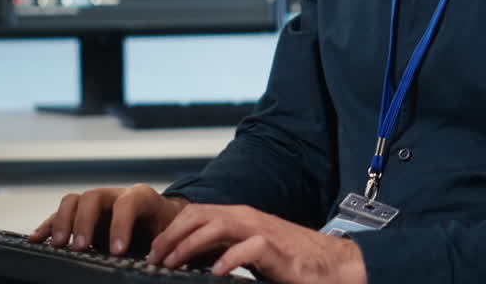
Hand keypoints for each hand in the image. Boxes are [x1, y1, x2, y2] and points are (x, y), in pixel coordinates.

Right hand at [26, 184, 187, 255]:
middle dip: (84, 222)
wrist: (161, 219)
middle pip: (93, 197)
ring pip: (73, 201)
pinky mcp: (82, 214)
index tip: (117, 251)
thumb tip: (155, 258)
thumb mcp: (169, 232)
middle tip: (81, 247)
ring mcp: (96, 203)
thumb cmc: (164, 225)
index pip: (127, 203)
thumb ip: (159, 243)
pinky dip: (48, 226)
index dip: (120, 226)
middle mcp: (115, 195)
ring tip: (59, 245)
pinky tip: (37, 239)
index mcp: (141, 196)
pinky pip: (60, 215)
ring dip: (63, 222)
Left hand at [147, 204, 366, 283]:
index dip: (172, 230)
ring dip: (191, 245)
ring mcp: (262, 231)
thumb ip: (225, 250)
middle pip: (201, 215)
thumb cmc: (290, 259)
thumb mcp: (249, 251)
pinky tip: (216, 272)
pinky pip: (248, 248)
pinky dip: (229, 259)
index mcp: (239, 218)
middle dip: (173, 235)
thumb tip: (194, 261)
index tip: (154, 251)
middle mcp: (248, 218)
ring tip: (174, 263)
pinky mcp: (276, 249)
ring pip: (219, 226)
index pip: (197, 213)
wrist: (330, 264)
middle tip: (155, 257)